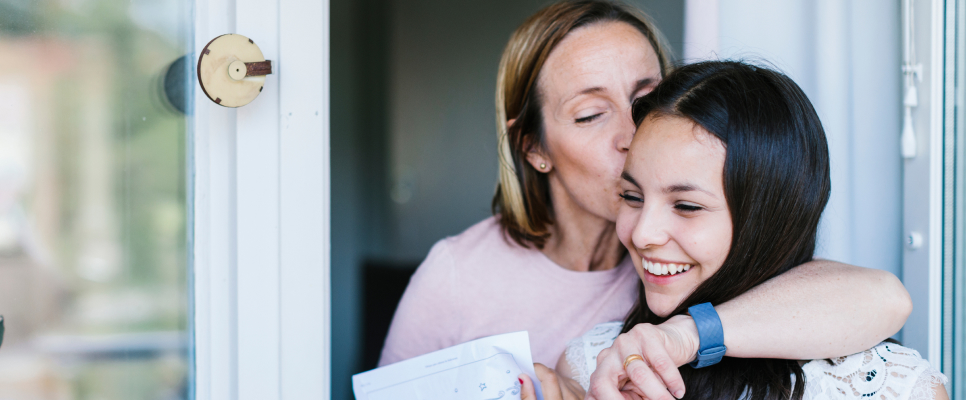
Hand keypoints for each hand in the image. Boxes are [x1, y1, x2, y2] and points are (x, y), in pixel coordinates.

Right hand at [519, 363, 584, 399]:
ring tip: (543, 391)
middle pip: (553, 374)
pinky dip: (559, 383)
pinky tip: (555, 393)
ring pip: (560, 376)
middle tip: (532, 384)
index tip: (525, 371)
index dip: (535, 369)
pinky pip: (568, 381)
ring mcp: (580, 395)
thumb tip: (523, 377)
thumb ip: (528, 398)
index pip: (549, 376)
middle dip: (540, 375)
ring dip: (549, 379)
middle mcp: (572, 399)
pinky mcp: (583, 393)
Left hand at [585, 315, 699, 399]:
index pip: (595, 392)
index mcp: (602, 372)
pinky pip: (659, 362)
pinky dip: (671, 380)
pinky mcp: (644, 332)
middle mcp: (608, 356)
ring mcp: (624, 342)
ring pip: (637, 374)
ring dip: (656, 394)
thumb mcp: (638, 391)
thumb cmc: (652, 372)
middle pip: (601, 382)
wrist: (672, 344)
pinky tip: (679, 392)